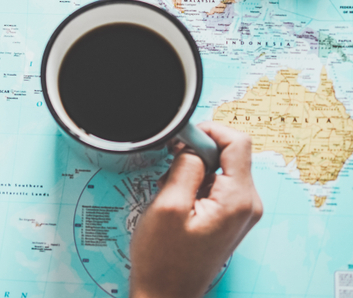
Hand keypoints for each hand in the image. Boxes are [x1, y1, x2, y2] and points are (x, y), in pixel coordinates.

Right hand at [129, 122, 262, 297]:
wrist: (166, 293)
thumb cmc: (163, 258)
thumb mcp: (167, 206)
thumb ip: (185, 167)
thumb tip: (194, 145)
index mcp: (237, 199)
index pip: (238, 142)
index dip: (209, 130)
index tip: (181, 137)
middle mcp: (248, 204)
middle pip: (231, 153)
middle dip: (198, 150)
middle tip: (169, 163)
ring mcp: (242, 212)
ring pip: (223, 167)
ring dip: (195, 167)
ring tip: (170, 186)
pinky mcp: (231, 217)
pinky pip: (219, 184)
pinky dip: (197, 181)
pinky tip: (178, 196)